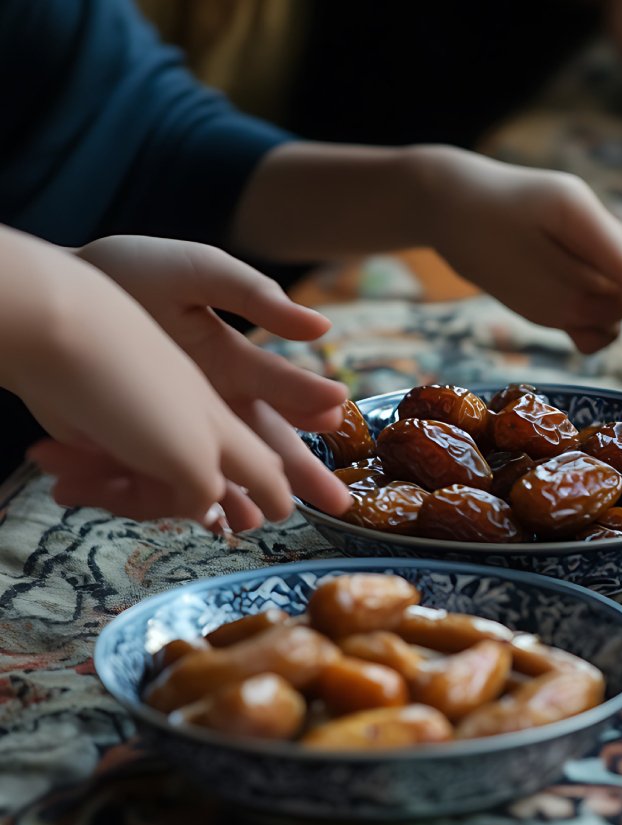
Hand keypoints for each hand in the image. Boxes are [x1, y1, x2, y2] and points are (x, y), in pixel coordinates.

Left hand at [73, 236, 350, 522]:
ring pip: (218, 472)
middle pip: (264, 444)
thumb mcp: (198, 271)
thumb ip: (256, 295)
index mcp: (232, 362)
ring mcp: (176, 427)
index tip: (334, 413)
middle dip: (297, 474)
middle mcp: (214, 401)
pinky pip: (162, 479)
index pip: (279, 387)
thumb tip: (320, 328)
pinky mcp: (135, 444)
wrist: (50, 298)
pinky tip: (200, 519)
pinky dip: (175, 499)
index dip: (306, 400)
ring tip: (255, 521)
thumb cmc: (130, 272)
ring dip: (237, 498)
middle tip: (336, 502)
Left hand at [421, 147, 621, 358]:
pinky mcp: (577, 253)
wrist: (445, 201)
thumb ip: (575, 301)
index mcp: (580, 212)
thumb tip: (620, 317)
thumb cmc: (475, 237)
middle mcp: (594, 220)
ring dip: (607, 316)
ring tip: (559, 318)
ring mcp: (588, 236)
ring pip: (621, 288)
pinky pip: (601, 292)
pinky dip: (593, 316)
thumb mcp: (520, 279)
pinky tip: (571, 328)